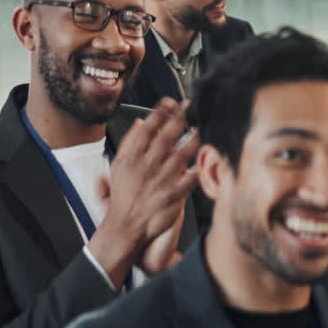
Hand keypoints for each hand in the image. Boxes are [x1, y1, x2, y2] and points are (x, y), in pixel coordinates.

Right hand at [91, 99, 199, 288]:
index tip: (169, 101)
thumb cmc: (123, 196)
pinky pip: (192, 176)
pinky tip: (209, 154)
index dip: (159, 112)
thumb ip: (130, 143)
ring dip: (193, 137)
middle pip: (165, 136)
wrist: (126, 226)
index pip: (146, 129)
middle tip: (189, 106)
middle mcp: (147, 166)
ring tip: (201, 126)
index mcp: (132, 158)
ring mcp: (161, 180)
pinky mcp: (175, 194)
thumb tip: (138, 122)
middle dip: (179, 118)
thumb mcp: (118, 166)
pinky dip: (201, 165)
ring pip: (181, 152)